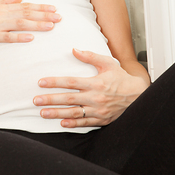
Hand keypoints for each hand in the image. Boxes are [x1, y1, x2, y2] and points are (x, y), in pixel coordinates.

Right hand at [0, 0, 60, 51]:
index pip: (25, 6)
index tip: (54, 8)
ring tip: (51, 26)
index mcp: (1, 6)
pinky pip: (7, 37)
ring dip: (37, 24)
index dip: (40, 7)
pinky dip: (19, 36)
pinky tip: (31, 37)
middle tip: (59, 17)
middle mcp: (0, 14)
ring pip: (20, 23)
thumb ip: (5, 1)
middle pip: (26, 13)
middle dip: (44, 15)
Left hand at [33, 49, 148, 127]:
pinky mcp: (101, 119)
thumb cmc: (121, 78)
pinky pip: (84, 123)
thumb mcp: (107, 63)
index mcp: (96, 83)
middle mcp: (95, 98)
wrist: (138, 95)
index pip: (71, 82)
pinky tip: (62, 123)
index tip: (41, 82)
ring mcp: (98, 110)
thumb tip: (74, 50)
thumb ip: (90, 56)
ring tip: (43, 113)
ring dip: (57, 113)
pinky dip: (73, 123)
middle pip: (69, 99)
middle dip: (51, 99)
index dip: (54, 82)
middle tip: (36, 100)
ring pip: (74, 113)